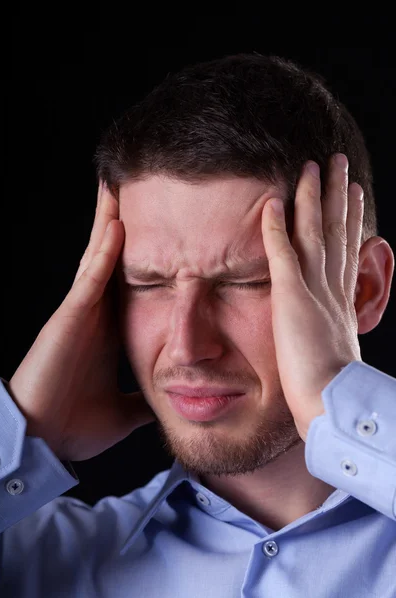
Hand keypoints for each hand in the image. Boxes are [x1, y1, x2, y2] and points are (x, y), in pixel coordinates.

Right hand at [7, 181, 155, 460]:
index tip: (166, 234)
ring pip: (101, 258)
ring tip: (125, 188)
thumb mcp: (124, 409)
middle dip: (126, 225)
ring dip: (113, 223)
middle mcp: (95, 314)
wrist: (44, 442)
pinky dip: (105, 252)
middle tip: (143, 191)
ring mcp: (81, 312)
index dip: (146, 257)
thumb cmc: (74, 424)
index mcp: (109, 331)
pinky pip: (91, 279)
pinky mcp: (70, 318)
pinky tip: (117, 225)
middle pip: (115, 260)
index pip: (131, 284)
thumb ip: (144, 400)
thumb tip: (169, 402)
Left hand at [261, 154, 363, 441]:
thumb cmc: (328, 388)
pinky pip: (283, 252)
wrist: (330, 401)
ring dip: (314, 196)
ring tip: (315, 166)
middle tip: (341, 165)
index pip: (345, 250)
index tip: (354, 195)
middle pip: (338, 230)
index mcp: (339, 299)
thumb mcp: (331, 353)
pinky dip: (278, 226)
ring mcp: (313, 288)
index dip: (350, 220)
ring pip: (316, 230)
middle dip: (339, 195)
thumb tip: (326, 337)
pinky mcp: (292, 296)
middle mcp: (331, 286)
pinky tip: (273, 201)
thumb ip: (327, 335)